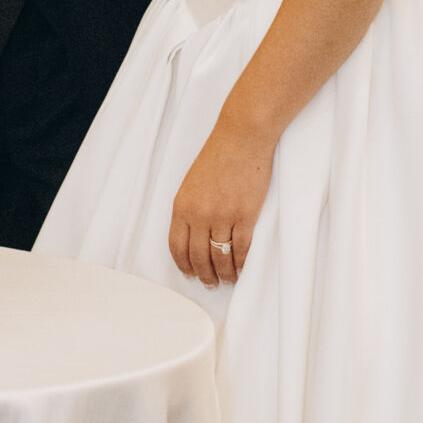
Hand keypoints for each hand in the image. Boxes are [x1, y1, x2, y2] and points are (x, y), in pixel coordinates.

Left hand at [170, 119, 273, 286]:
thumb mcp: (192, 183)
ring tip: (228, 279)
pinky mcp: (245, 216)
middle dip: (204, 275)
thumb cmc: (219, 156)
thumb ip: (190, 208)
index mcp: (182, 206)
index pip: (177, 247)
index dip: (184, 265)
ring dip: (224, 273)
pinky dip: (241, 263)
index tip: (190, 274)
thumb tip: (194, 234)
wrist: (242, 139)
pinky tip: (242, 267)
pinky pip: (241, 249)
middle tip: (210, 283)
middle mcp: (199, 215)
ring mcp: (222, 217)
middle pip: (198, 257)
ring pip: (220, 257)